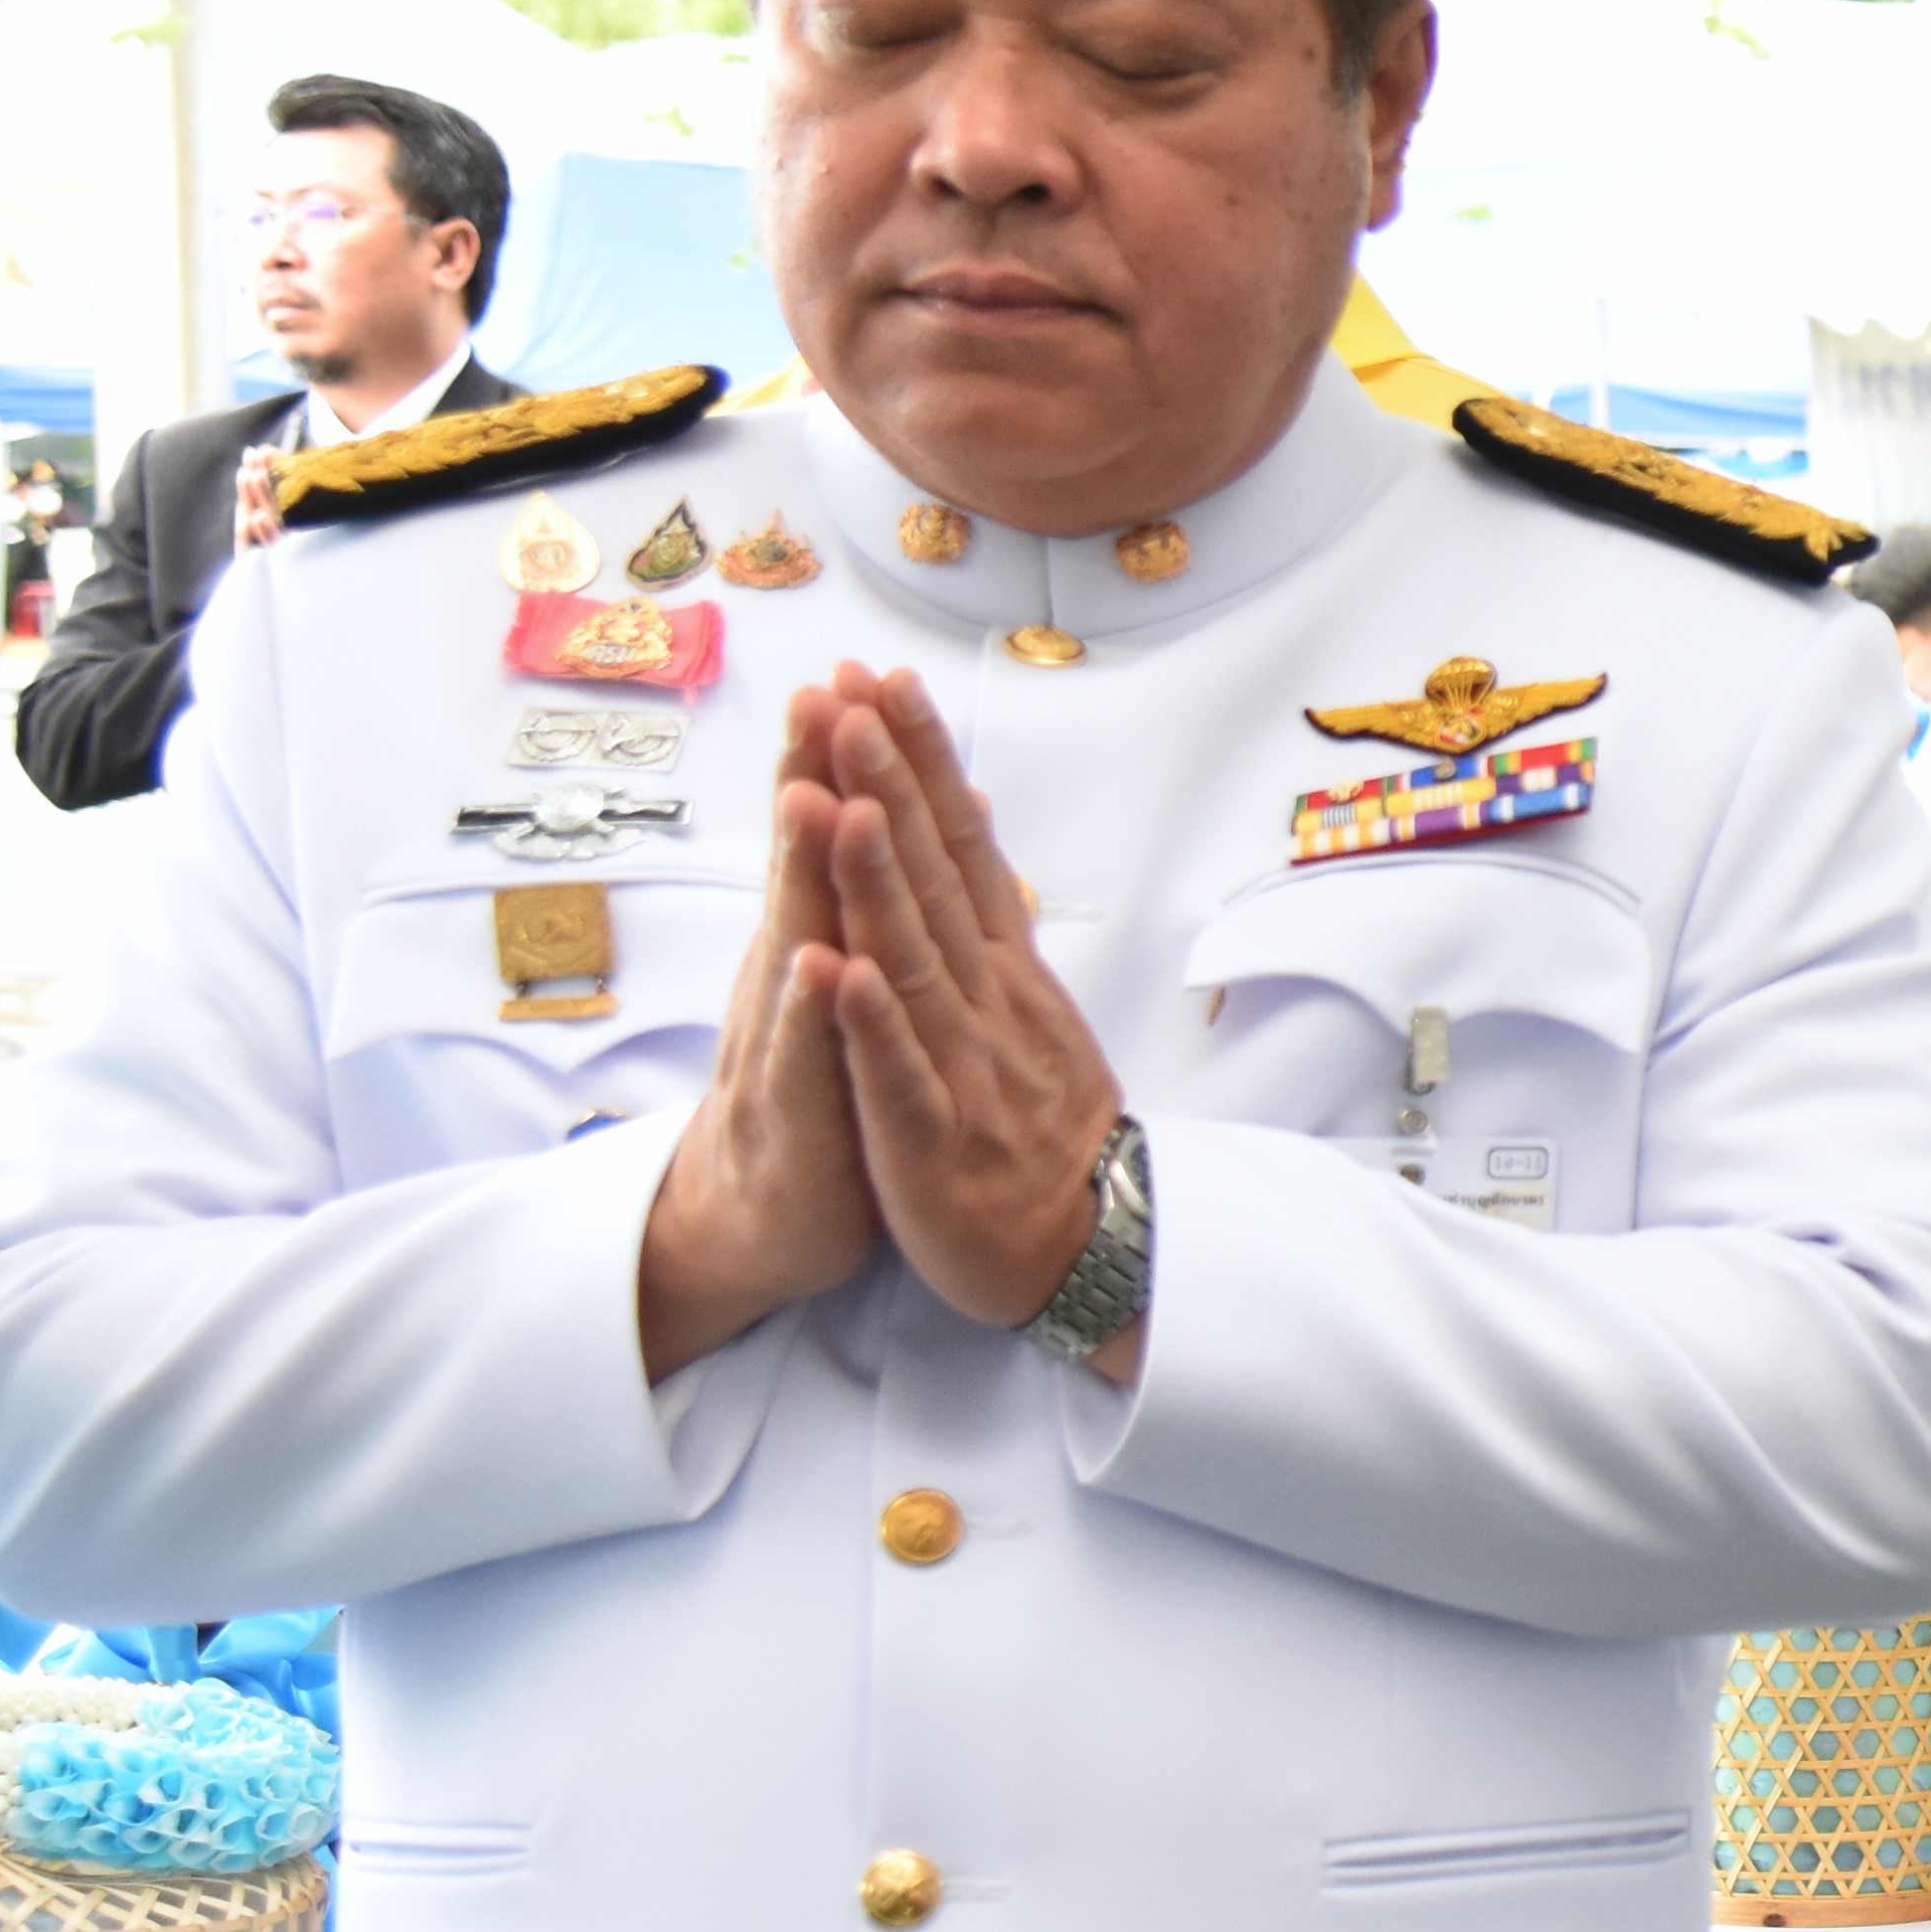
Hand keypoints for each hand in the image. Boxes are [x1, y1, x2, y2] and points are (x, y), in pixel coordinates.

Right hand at [631, 684, 881, 1378]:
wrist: (767, 1218)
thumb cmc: (826, 1094)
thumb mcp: (855, 992)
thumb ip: (874, 910)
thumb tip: (908, 828)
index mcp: (823, 943)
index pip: (838, 836)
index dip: (852, 758)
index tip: (865, 671)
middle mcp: (795, 976)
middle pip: (807, 863)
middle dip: (816, 779)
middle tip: (823, 691)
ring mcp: (787, 1039)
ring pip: (799, 943)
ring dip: (806, 872)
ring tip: (813, 798)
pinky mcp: (795, 1113)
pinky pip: (806, 1056)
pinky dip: (814, 1010)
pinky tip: (820, 964)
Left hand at [798, 666, 1138, 1358]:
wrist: (1087, 1249)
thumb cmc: (1042, 1131)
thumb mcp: (1030, 1012)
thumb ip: (996, 927)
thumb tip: (983, 834)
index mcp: (1003, 972)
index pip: (962, 847)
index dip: (923, 763)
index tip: (886, 682)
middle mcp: (987, 1003)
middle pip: (938, 880)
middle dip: (896, 786)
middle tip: (858, 697)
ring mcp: (961, 1068)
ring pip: (915, 962)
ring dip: (880, 882)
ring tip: (847, 801)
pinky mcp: (932, 1141)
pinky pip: (899, 1074)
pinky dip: (871, 1022)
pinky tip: (843, 968)